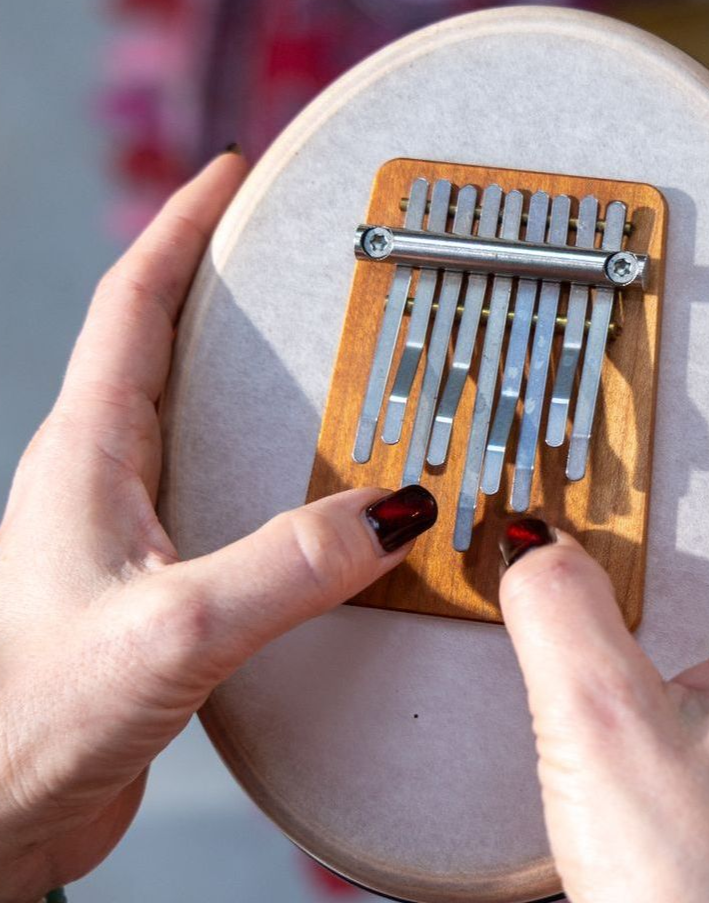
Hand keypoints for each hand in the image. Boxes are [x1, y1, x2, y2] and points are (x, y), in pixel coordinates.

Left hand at [0, 155, 436, 901]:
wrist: (0, 807)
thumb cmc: (39, 715)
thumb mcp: (178, 627)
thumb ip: (290, 566)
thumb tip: (399, 510)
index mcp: (87, 454)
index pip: (133, 303)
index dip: (180, 228)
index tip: (226, 173)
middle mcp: (98, 475)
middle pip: (154, 340)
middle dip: (210, 278)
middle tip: (275, 247)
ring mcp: (121, 522)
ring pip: (182, 410)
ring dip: (230, 362)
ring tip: (298, 342)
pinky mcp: (150, 571)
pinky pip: (209, 480)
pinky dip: (254, 451)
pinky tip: (298, 477)